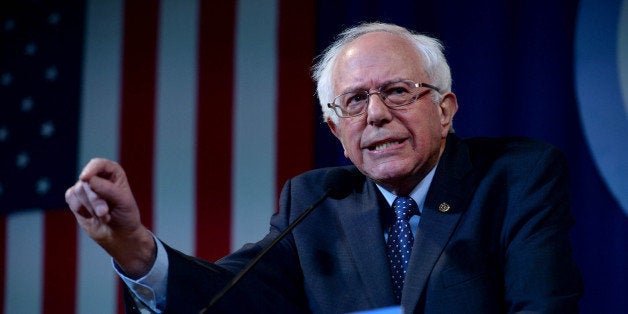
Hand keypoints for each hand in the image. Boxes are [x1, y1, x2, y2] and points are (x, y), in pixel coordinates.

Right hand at [65, 158, 155, 277]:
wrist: (119, 234)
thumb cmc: (125, 215)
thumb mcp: (123, 202)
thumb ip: (108, 189)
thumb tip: (88, 180)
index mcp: (113, 173)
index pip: (99, 164)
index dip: (91, 169)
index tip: (86, 178)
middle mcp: (98, 177)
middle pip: (87, 181)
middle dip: (94, 199)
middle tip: (104, 212)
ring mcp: (85, 187)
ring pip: (78, 190)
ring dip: (90, 207)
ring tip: (104, 216)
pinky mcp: (75, 199)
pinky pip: (71, 199)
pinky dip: (81, 210)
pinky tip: (92, 216)